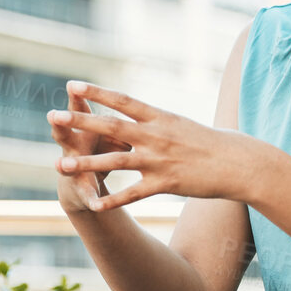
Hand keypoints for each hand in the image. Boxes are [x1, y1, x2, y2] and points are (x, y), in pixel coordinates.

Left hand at [46, 80, 255, 209]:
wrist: (240, 163)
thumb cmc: (212, 143)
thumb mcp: (181, 125)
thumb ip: (155, 122)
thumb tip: (137, 114)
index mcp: (160, 117)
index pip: (122, 100)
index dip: (96, 92)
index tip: (71, 85)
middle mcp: (156, 135)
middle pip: (111, 126)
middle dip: (80, 121)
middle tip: (51, 116)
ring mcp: (159, 160)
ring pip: (115, 160)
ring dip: (85, 163)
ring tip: (59, 165)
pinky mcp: (166, 184)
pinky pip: (133, 193)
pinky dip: (113, 200)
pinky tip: (94, 205)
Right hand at [48, 85, 129, 212]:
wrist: (84, 187)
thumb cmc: (102, 151)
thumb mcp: (111, 135)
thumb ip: (120, 123)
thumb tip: (139, 109)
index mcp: (83, 130)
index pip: (79, 111)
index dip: (77, 99)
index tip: (71, 86)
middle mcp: (72, 148)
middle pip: (64, 135)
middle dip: (59, 125)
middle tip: (52, 116)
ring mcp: (73, 170)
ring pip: (68, 167)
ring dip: (67, 166)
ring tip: (58, 165)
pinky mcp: (81, 191)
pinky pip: (87, 196)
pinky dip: (91, 200)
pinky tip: (95, 205)